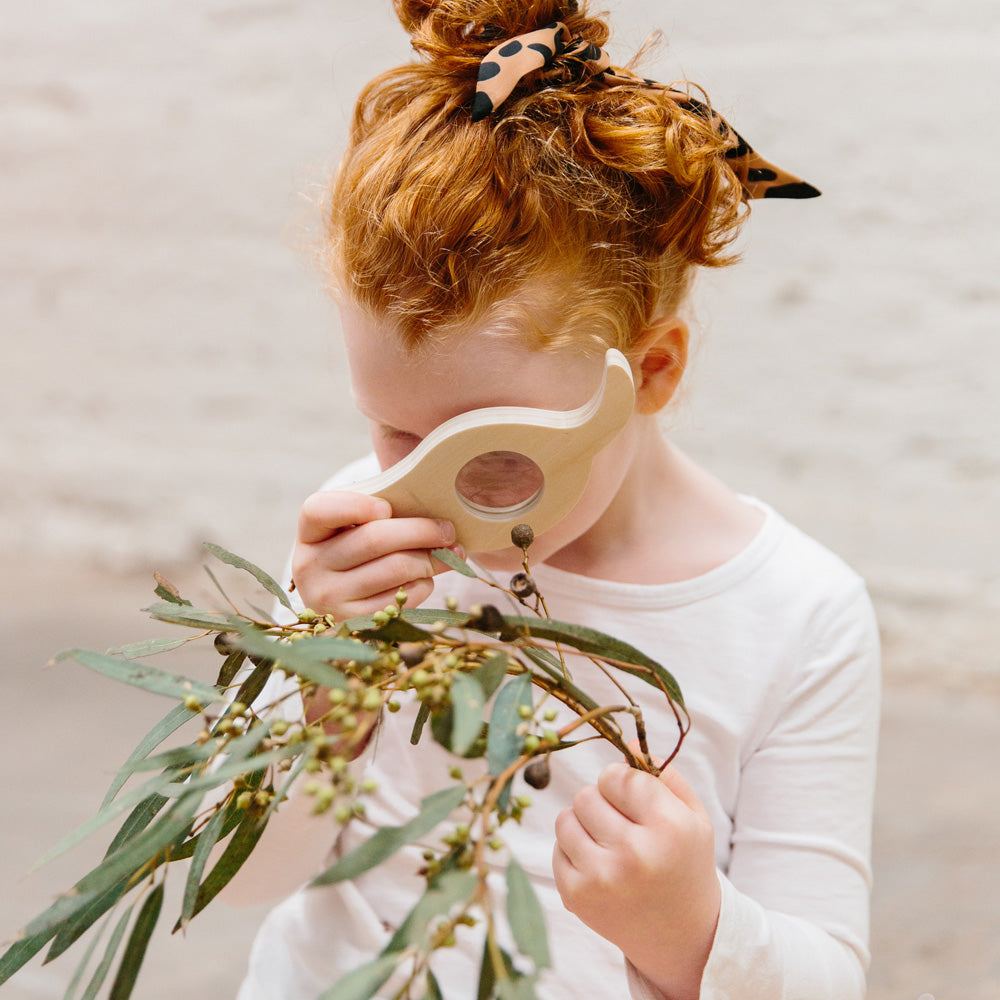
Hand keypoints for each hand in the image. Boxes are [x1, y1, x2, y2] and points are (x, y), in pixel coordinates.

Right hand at [291, 491, 460, 618]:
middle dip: (421, 531)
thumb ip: (379, 515)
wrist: (338, 602)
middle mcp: (310, 567)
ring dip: (430, 559)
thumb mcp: (352, 529)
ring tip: (449, 553)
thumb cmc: (355, 551)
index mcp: (309, 534)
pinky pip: (402, 597)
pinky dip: (423, 584)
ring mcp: (329, 599)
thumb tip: (436, 523)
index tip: (387, 508)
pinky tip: (426, 577)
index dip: (356, 505)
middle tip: (448, 530)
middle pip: (374, 539)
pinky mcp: (354, 622)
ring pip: (396, 568)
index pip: (318, 511)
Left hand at [552, 754, 720, 999]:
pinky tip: (599, 864)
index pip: (617, 776)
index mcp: (669, 827)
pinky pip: (557, 848)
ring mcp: (602, 878)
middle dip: (601, 801)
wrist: (683, 935)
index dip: (620, 781)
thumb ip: (663, 774)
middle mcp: (635, 854)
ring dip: (583, 823)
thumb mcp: (692, 816)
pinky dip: (574, 850)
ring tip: (608, 841)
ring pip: (566, 818)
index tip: (631, 798)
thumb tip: (626, 740)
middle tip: (621, 822)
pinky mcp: (577, 897)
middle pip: (587, 794)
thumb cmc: (685, 863)